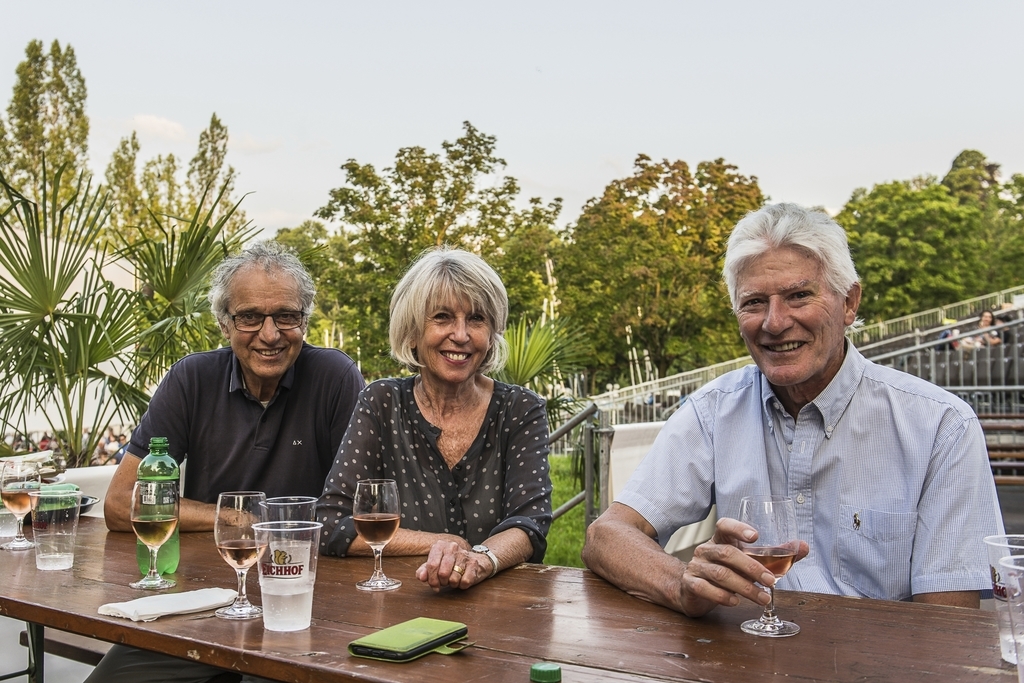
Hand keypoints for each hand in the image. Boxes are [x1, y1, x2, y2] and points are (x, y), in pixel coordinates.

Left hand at [415, 540, 491, 591]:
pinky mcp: (474, 563)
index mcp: (440, 546)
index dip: (431, 579)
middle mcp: (452, 547)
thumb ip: (424, 571)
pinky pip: (465, 581)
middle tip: (444, 581)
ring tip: (453, 578)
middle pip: (442, 573)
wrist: (470, 559)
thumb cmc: (449, 564)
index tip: (434, 584)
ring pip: (454, 579)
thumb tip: (421, 577)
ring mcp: (464, 554)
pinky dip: (462, 585)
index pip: (431, 565)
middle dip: (442, 582)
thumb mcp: (434, 565)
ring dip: (453, 584)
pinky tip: (462, 579)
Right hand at [678, 517, 808, 616]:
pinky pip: (705, 588)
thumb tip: (803, 547)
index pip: (724, 525)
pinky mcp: (690, 584)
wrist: (693, 589)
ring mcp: (696, 566)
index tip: (755, 536)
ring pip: (720, 574)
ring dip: (745, 587)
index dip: (738, 528)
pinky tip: (735, 602)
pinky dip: (722, 596)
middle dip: (752, 567)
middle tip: (771, 581)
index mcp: (720, 539)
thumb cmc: (727, 571)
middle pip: (727, 553)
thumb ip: (775, 554)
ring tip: (763, 598)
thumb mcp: (748, 561)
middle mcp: (706, 550)